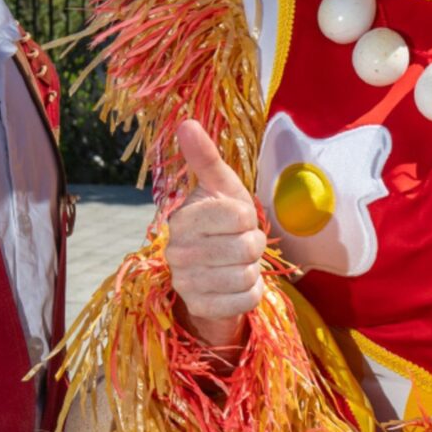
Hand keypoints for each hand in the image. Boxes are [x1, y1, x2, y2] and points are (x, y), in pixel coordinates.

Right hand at [164, 119, 266, 347]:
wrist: (212, 272)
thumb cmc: (222, 223)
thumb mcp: (221, 187)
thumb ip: (205, 158)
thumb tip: (186, 122)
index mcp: (183, 218)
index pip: (239, 215)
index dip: (248, 217)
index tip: (237, 219)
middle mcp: (177, 252)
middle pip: (246, 247)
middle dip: (253, 246)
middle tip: (240, 245)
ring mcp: (186, 283)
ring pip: (247, 275)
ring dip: (253, 270)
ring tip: (238, 264)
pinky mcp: (200, 308)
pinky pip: (246, 301)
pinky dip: (251, 294)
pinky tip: (236, 286)